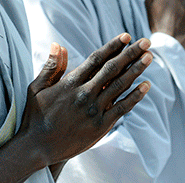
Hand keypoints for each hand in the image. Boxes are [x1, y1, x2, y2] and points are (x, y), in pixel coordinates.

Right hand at [17, 33, 152, 167]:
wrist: (37, 147)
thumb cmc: (36, 116)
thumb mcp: (37, 87)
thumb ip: (51, 66)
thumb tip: (59, 44)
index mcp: (70, 83)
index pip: (96, 59)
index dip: (113, 46)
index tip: (126, 37)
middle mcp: (85, 94)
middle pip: (113, 69)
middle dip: (131, 53)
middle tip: (146, 42)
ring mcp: (94, 110)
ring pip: (120, 86)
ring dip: (136, 70)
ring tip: (149, 57)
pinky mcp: (100, 126)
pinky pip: (122, 108)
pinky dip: (135, 97)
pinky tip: (146, 86)